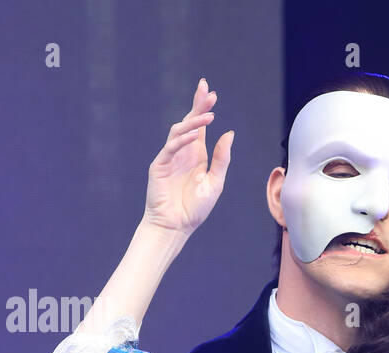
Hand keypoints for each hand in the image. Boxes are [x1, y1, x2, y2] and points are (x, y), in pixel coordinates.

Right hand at [142, 77, 233, 234]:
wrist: (176, 225)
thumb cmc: (195, 208)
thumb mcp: (215, 182)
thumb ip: (221, 158)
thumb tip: (229, 133)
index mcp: (196, 155)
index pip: (199, 126)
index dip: (203, 108)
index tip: (211, 92)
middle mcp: (182, 152)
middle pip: (188, 122)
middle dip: (197, 105)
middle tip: (206, 90)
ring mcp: (170, 157)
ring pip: (179, 131)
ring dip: (193, 122)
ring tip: (208, 115)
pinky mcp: (159, 165)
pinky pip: (171, 148)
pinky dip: (182, 140)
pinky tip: (194, 135)